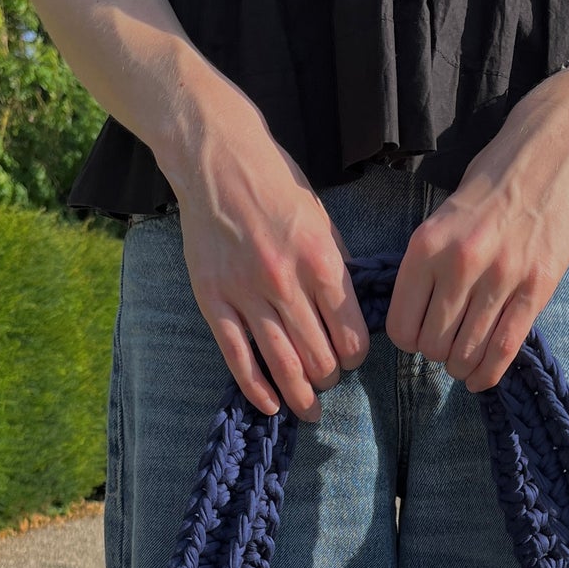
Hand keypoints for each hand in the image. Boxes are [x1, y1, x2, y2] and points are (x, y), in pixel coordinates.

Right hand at [161, 81, 370, 422]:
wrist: (217, 158)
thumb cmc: (276, 185)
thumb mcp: (323, 218)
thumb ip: (337, 267)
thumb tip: (352, 313)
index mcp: (321, 262)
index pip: (350, 335)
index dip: (355, 356)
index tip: (352, 358)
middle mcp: (286, 283)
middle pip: (318, 356)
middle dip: (329, 377)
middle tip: (329, 379)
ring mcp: (246, 293)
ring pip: (281, 364)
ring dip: (300, 395)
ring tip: (309, 409)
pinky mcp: (213, 298)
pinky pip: (237, 356)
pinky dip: (256, 388)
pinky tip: (270, 406)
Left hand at [384, 71, 568, 392]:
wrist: (552, 153)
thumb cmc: (492, 184)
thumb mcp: (442, 217)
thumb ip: (429, 265)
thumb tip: (417, 319)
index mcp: (427, 245)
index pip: (403, 325)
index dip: (409, 340)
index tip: (419, 335)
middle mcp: (460, 263)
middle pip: (434, 345)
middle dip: (438, 353)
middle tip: (447, 345)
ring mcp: (501, 277)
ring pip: (468, 352)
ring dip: (462, 365)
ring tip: (464, 361)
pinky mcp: (536, 288)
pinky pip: (505, 348)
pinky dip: (489, 373)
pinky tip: (481, 378)